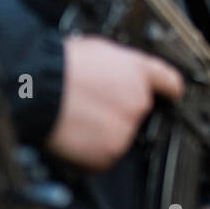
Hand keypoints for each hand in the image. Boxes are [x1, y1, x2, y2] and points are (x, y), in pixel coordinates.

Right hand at [48, 37, 183, 169]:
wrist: (39, 89)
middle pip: (136, 113)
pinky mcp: (109, 153)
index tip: (170, 95)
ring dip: (101, 133)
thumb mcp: (97, 51)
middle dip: (116, 112)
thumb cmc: (59, 66)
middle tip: (90, 107)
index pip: (169, 82)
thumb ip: (117, 67)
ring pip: (118, 136)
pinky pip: (101, 158)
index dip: (169, 90)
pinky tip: (72, 136)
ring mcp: (126, 129)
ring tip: (75, 119)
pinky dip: (88, 153)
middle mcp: (138, 101)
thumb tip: (113, 76)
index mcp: (138, 71)